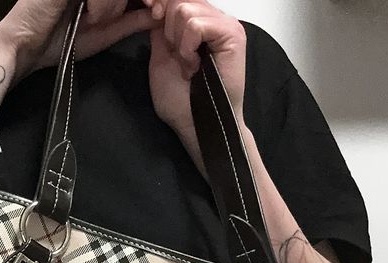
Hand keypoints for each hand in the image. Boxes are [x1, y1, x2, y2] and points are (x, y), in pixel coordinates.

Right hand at [0, 0, 158, 82]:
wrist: (24, 48)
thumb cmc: (58, 43)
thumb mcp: (102, 34)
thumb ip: (129, 22)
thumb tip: (157, 15)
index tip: (157, 7)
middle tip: (151, 8)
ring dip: (113, 2)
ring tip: (97, 20)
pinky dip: (101, 1)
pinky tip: (90, 14)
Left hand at [143, 0, 246, 134]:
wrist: (196, 124)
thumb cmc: (181, 101)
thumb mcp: (161, 58)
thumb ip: (160, 31)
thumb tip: (156, 7)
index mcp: (199, 23)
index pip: (177, 0)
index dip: (160, 7)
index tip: (155, 24)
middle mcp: (214, 19)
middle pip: (178, 0)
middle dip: (168, 30)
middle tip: (180, 59)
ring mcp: (225, 24)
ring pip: (185, 8)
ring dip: (178, 43)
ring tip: (189, 66)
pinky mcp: (232, 34)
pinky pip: (195, 24)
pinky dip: (187, 47)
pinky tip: (194, 66)